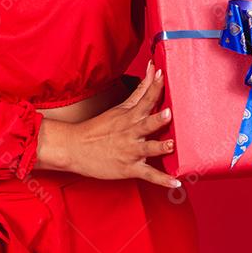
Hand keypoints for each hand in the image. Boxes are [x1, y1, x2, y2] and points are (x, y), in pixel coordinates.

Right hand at [35, 60, 178, 187]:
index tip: (163, 73)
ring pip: (147, 149)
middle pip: (146, 124)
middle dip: (157, 119)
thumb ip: (140, 90)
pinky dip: (162, 180)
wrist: (75, 148)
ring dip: (159, 147)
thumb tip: (154, 69)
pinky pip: (148, 175)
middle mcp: (130, 132)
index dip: (155, 86)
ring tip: (171, 145)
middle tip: (168, 113)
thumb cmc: (100, 127)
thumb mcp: (119, 108)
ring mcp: (130, 151)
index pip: (144, 98)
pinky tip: (176, 183)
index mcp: (129, 116)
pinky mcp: (129, 169)